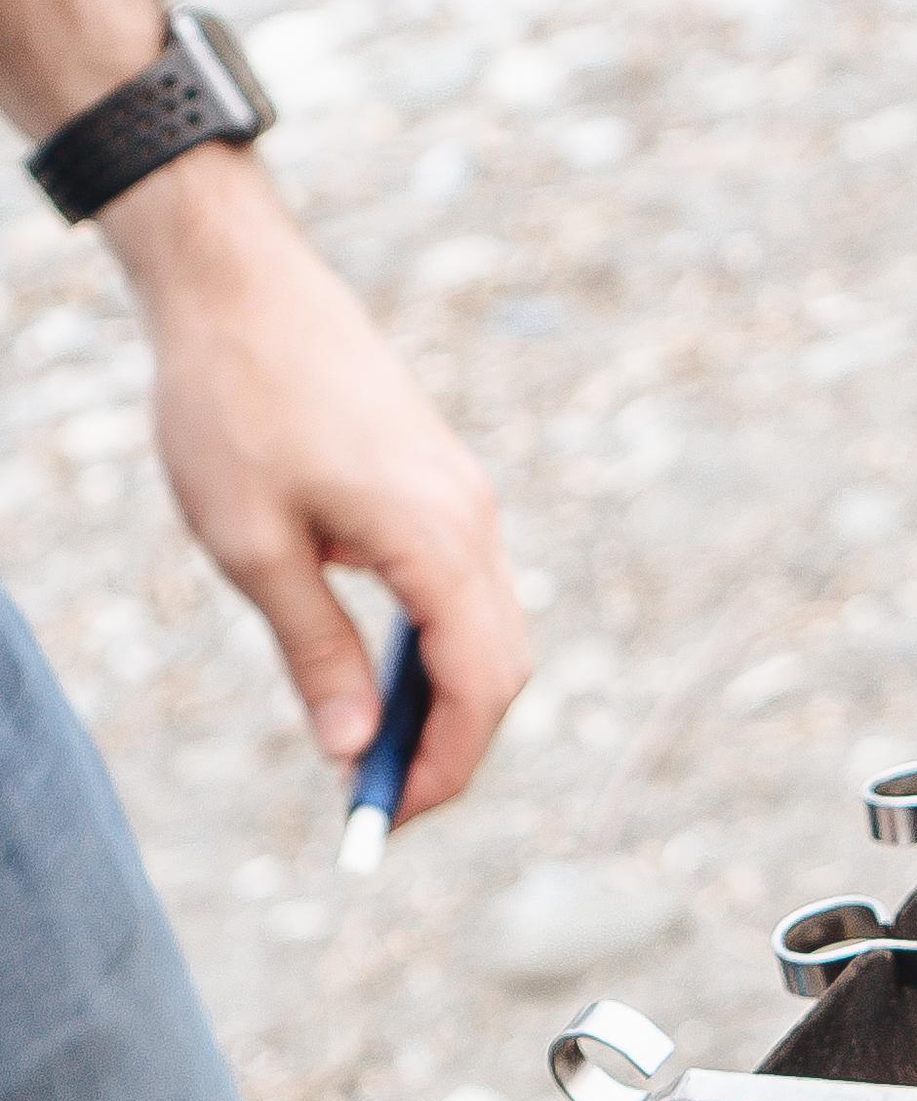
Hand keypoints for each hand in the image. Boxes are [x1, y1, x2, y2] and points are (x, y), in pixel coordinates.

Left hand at [101, 150, 528, 818]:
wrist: (236, 279)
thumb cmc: (232, 400)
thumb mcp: (251, 544)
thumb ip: (314, 651)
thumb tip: (352, 752)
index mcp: (436, 538)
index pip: (476, 688)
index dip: (440, 768)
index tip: (386, 821)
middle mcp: (473, 521)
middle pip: (499, 671)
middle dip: (448, 750)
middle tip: (376, 801)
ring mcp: (465, 500)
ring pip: (489, 634)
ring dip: (441, 703)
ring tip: (369, 747)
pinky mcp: (443, 485)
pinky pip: (465, 593)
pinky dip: (435, 653)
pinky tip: (375, 675)